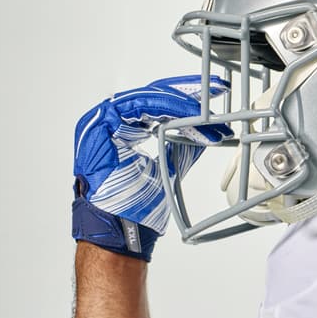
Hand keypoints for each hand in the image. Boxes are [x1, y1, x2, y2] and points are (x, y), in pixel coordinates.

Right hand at [72, 75, 229, 259]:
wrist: (119, 228)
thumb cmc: (134, 207)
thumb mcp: (168, 168)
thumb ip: (181, 147)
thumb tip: (205, 132)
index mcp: (122, 130)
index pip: (157, 104)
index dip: (187, 98)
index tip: (215, 94)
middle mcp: (110, 122)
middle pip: (153, 95)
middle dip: (188, 91)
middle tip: (217, 89)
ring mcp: (101, 122)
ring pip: (148, 98)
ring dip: (181, 101)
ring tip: (208, 107)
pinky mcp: (99, 125)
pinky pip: (139, 105)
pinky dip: (167, 107)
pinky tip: (191, 113)